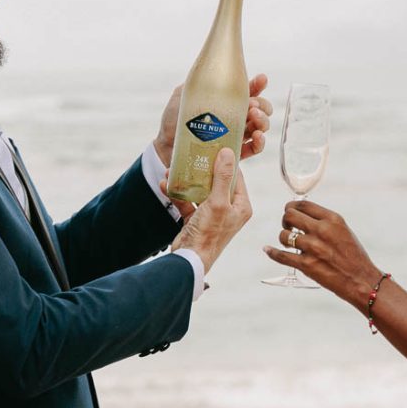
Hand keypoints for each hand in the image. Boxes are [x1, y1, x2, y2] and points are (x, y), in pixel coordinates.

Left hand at [153, 74, 272, 165]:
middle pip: (259, 110)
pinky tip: (257, 137)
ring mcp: (234, 137)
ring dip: (262, 122)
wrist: (165, 146)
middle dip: (262, 106)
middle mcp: (233, 119)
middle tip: (252, 105)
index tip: (262, 79)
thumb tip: (210, 70)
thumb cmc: (173, 121)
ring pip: (259, 128)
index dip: (258, 85)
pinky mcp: (231, 155)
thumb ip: (197, 84)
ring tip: (254, 117)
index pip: (247, 92)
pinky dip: (259, 143)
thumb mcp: (183, 95)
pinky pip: (252, 150)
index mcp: (226, 103)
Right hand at [170, 149, 251, 272]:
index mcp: (241, 206)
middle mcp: (229, 210)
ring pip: (200, 191)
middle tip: (193, 154)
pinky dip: (177, 193)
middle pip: (217, 182)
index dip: (227, 162)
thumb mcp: (217, 202)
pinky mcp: (196, 221)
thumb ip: (222, 177)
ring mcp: (212, 215)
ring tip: (173, 168)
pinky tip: (165, 184)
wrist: (189, 260)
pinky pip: (187, 202)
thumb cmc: (208, 233)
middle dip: (203, 169)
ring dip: (186, 180)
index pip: (237, 177)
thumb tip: (229, 152)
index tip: (215, 147)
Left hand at [263, 200, 382, 306]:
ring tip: (289, 243)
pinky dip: (272, 252)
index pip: (303, 204)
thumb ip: (324, 222)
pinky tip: (268, 250)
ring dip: (283, 239)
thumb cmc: (353, 256)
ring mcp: (313, 248)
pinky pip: (281, 256)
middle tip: (288, 227)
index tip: (290, 212)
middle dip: (286, 220)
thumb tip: (303, 215)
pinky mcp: (306, 265)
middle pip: (290, 215)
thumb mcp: (343, 230)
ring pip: (284, 235)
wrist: (361, 280)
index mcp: (332, 219)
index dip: (292, 207)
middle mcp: (322, 230)